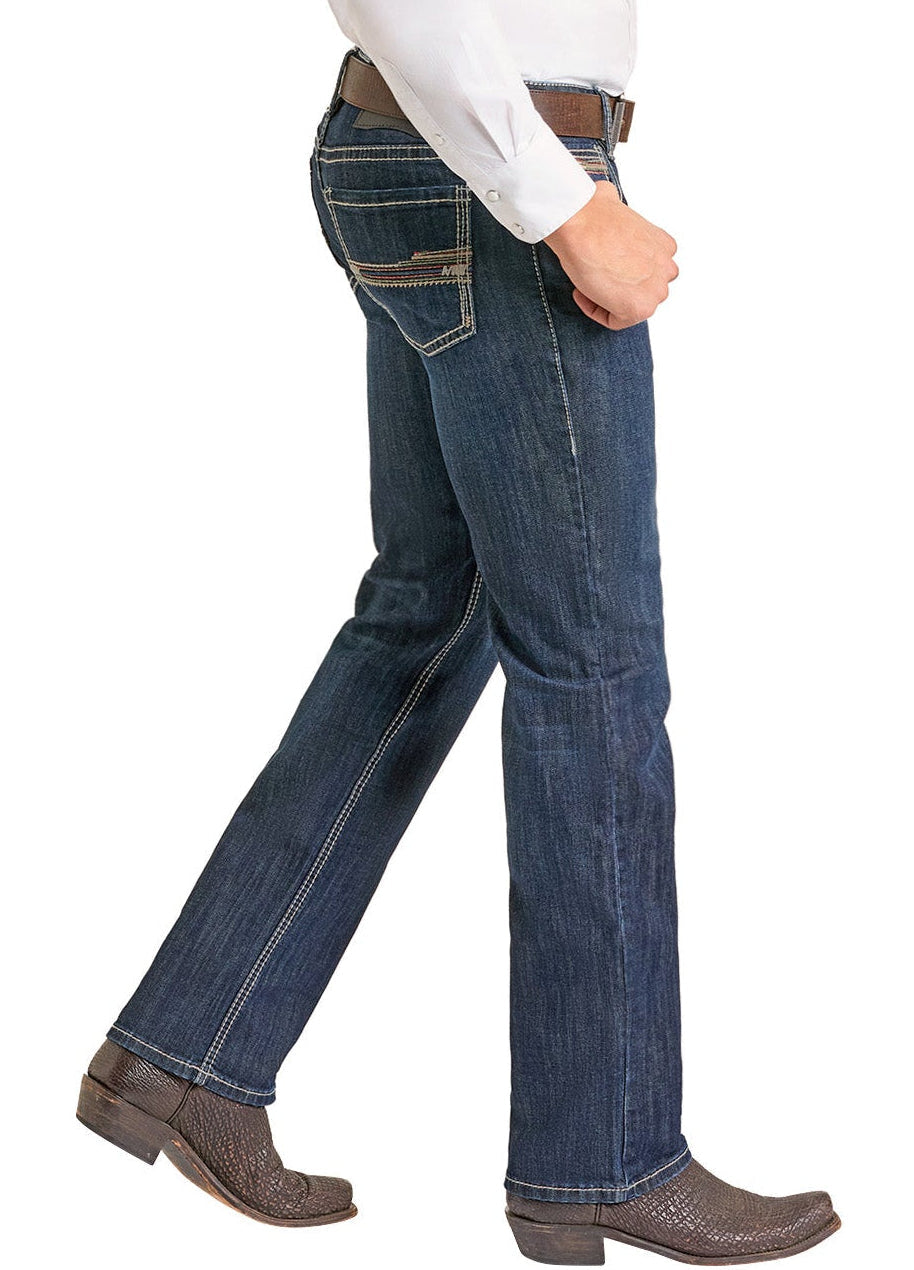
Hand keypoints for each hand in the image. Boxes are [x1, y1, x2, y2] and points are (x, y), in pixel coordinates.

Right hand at [543, 181, 678, 329]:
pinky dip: (596, 310)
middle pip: (642, 291)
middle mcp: (666, 269)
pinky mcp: (639, 308)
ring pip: (630, 307)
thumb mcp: (616, 206)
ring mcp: (656, 290)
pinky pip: (615, 320)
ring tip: (587, 283)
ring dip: (607, 300)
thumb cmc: (593, 215)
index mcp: (666, 246)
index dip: (620, 272)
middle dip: (618, 287)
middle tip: (594, 277)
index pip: (648, 272)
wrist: (580, 224)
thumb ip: (619, 214)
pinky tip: (582, 292)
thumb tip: (605, 197)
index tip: (601, 265)